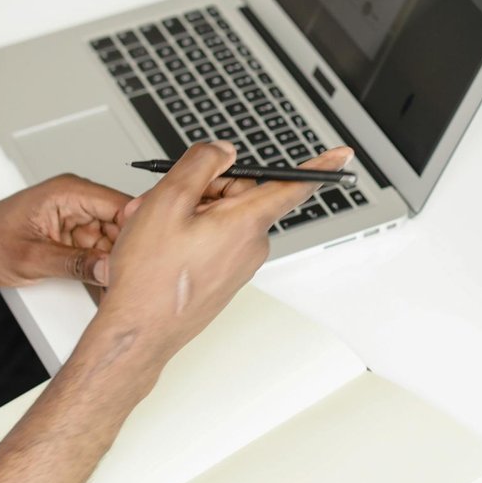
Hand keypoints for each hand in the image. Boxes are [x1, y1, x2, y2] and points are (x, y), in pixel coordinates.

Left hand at [0, 174, 133, 288]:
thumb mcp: (31, 258)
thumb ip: (73, 263)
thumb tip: (108, 268)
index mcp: (68, 192)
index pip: (120, 204)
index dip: (138, 230)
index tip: (145, 257)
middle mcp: (76, 200)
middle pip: (122, 223)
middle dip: (127, 252)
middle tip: (131, 279)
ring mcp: (76, 216)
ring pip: (114, 239)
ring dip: (115, 263)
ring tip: (118, 286)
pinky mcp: (74, 233)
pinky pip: (99, 249)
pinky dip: (102, 267)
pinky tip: (104, 285)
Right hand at [88, 141, 353, 363]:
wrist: (139, 332)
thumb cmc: (151, 276)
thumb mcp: (168, 201)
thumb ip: (201, 163)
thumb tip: (223, 150)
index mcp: (246, 222)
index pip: (293, 186)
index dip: (320, 165)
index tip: (343, 155)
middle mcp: (251, 244)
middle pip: (238, 193)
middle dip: (202, 188)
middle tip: (163, 199)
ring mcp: (239, 264)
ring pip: (221, 215)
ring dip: (188, 212)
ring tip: (152, 227)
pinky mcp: (225, 277)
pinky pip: (214, 239)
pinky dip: (188, 233)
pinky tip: (161, 245)